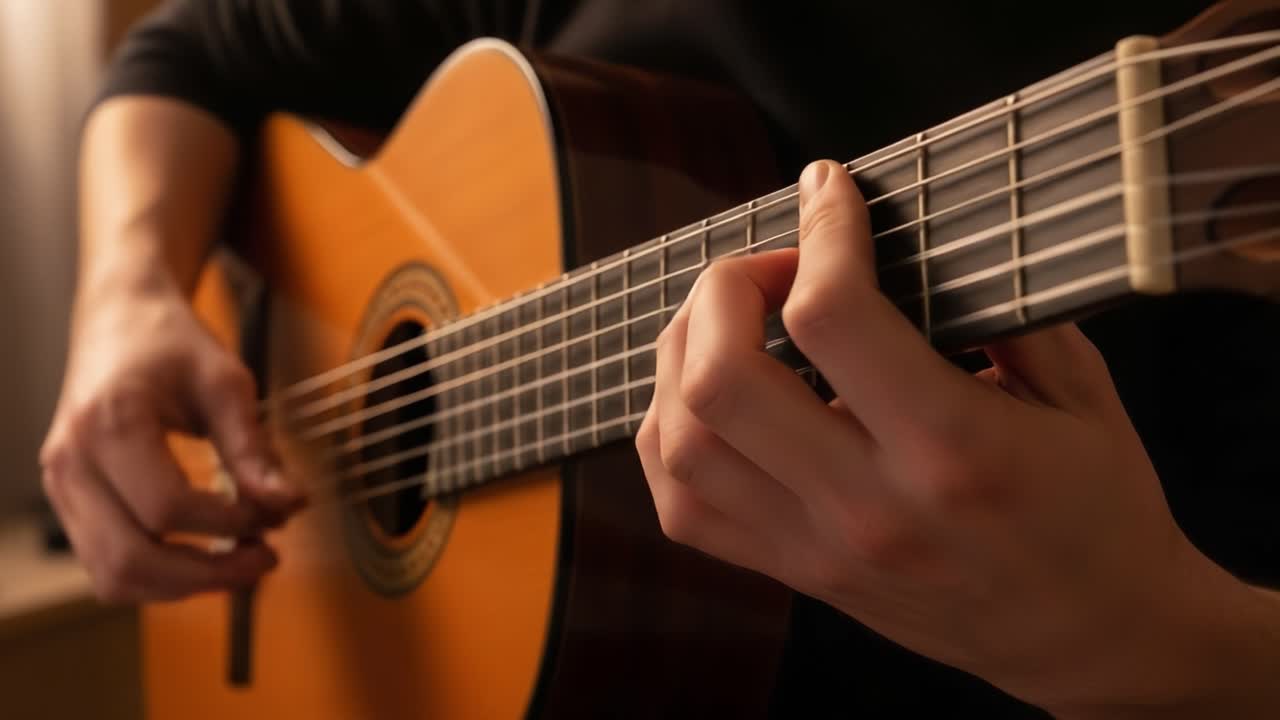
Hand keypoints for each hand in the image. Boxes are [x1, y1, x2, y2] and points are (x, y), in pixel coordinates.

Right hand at [40, 268, 303, 602]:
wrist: (120, 318)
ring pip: (112, 576)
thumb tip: (287, 504)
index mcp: (109, 423)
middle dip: (207, 574)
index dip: (230, 522)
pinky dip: (159, 576)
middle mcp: (72, 462)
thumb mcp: (225, 382)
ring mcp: (62, 486)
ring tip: (240, 564)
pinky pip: (106, 565)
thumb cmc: (170, 343)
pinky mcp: (69, 501)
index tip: (275, 513)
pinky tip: (205, 558)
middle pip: (131, 558)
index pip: (167, 507)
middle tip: (265, 560)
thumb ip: (252, 446)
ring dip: (183, 586)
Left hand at [637, 160, 1279, 715]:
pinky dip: (669, 433)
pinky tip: (705, 394)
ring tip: (729, 320)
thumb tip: (909, 233)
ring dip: (682, 353)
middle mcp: (869, 506)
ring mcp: (819, 547)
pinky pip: (682, 506)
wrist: (1089, 636)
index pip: (834, 317)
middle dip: (724, 287)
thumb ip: (1001, 306)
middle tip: (771, 268)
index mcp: (953, 450)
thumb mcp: (1082, 393)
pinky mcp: (796, 572)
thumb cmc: (1096, 510)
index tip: (829, 191)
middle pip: (722, 378)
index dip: (821, 229)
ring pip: (682, 440)